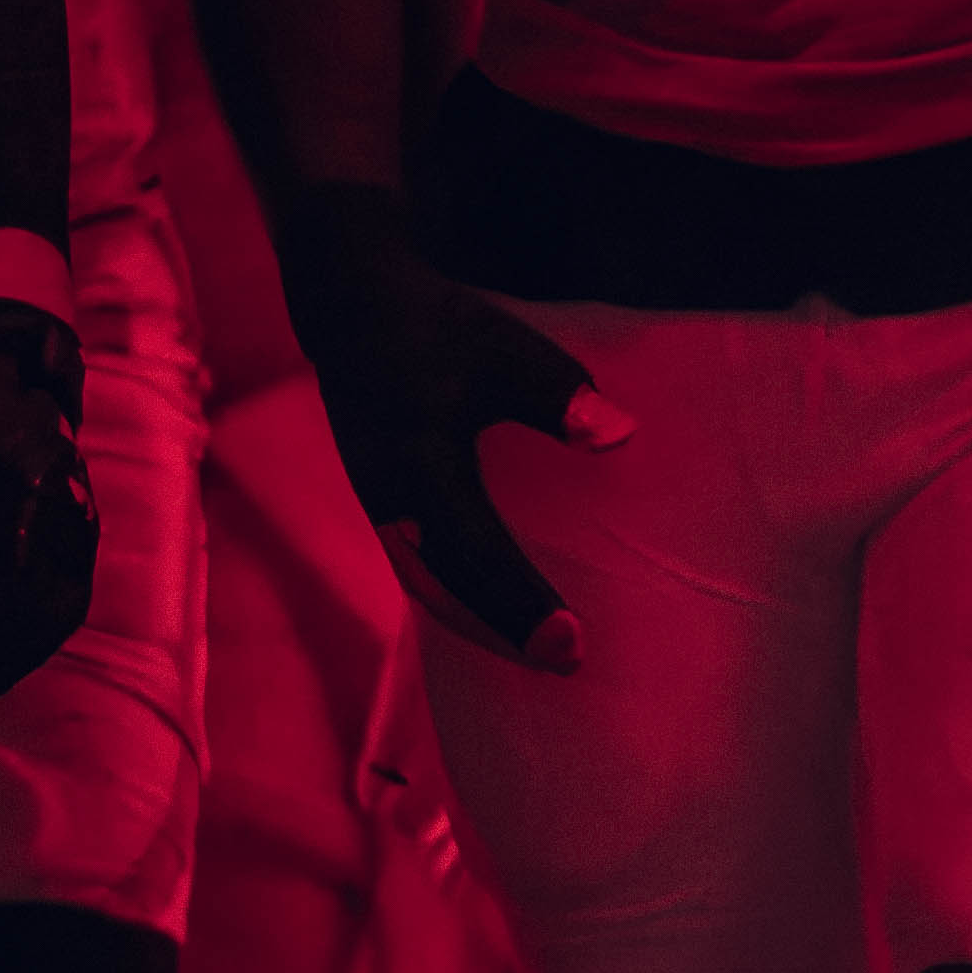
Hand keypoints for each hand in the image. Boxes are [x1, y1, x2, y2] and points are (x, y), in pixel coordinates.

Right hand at [276, 184, 629, 673]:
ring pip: (429, 587)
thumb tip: (620, 435)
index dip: (522, 601)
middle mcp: (391, 499)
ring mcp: (378, 507)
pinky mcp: (379, 506)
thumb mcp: (506, 349)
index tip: (571, 641)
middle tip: (568, 662)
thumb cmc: (435, 328)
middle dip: (506, 630)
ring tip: (541, 655)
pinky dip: (459, 600)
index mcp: (421, 463)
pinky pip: (418, 570)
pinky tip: (498, 616)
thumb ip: (560, 396)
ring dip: (481, 624)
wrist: (352, 310)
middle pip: (449, 590)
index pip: (476, 551)